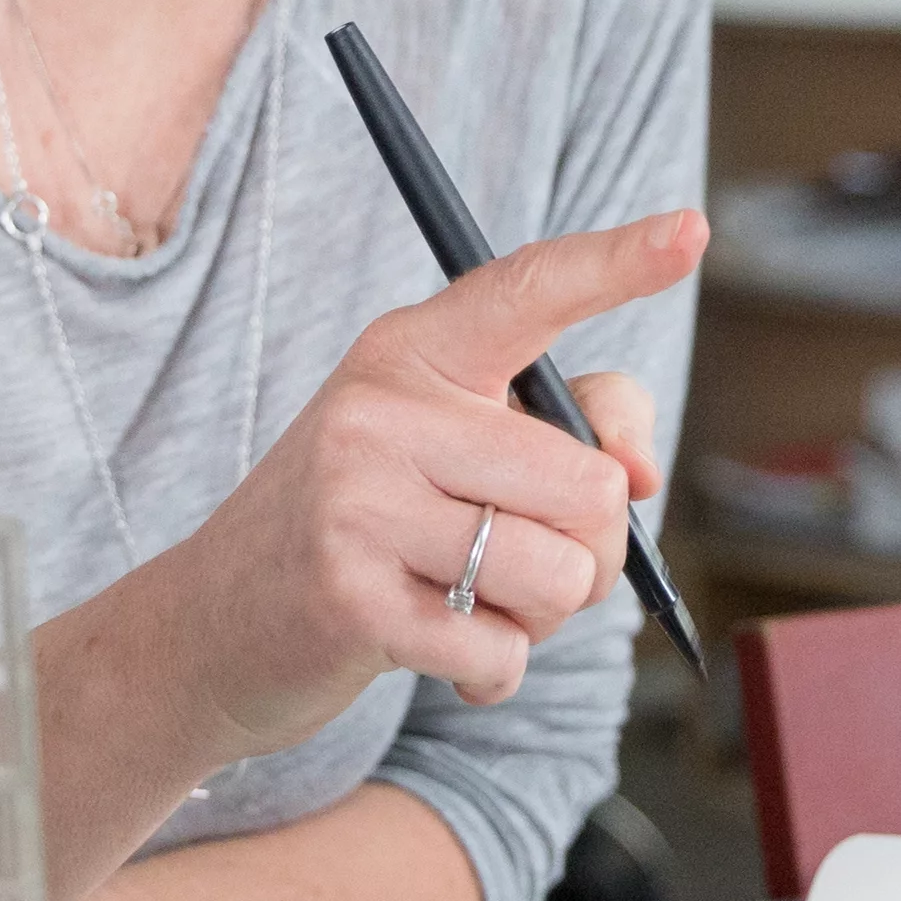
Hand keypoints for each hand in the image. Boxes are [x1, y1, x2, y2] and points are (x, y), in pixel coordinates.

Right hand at [145, 211, 698, 743]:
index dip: (617, 262)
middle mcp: (382, 409)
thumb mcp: (444, 445)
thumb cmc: (362, 523)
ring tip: (469, 601)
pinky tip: (439, 653)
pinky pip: (503, 650)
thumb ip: (564, 431)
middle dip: (585, 548)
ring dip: (538, 615)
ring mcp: (359, 502)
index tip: (691, 229)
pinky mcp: (351, 600)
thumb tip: (639, 475)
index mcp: (412, 351)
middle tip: (512, 561)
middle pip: (590, 484)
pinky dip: (492, 671)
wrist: (210, 621)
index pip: (526, 292)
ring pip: (559, 574)